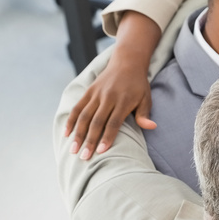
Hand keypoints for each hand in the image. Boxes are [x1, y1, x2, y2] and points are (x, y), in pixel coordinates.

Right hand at [64, 10, 160, 158]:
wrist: (126, 62)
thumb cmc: (139, 85)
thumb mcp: (146, 98)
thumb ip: (145, 114)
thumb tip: (152, 127)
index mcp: (123, 101)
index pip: (114, 123)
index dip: (107, 137)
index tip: (101, 152)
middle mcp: (108, 97)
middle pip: (97, 121)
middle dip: (90, 140)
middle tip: (84, 157)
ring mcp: (96, 94)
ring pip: (85, 116)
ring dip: (78, 134)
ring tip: (73, 150)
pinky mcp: (89, 91)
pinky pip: (78, 108)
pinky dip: (71, 120)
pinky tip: (66, 133)